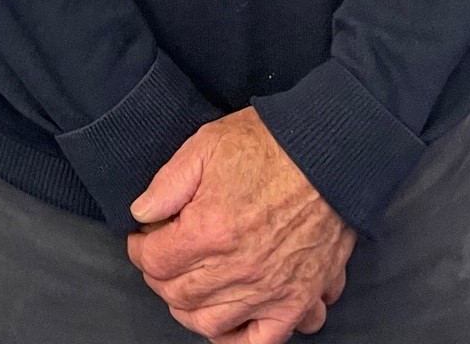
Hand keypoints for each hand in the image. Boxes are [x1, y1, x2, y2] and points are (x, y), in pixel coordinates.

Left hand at [125, 108, 355, 342]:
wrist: (330, 155)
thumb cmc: (269, 146)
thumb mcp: (206, 145)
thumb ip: (167, 183)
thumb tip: (141, 213)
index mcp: (210, 230)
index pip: (155, 261)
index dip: (140, 248)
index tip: (142, 237)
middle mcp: (237, 270)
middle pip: (178, 295)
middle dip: (160, 277)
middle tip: (161, 258)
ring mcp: (269, 291)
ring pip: (211, 324)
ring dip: (189, 309)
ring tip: (186, 286)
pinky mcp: (297, 300)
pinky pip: (261, 341)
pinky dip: (238, 338)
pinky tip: (227, 321)